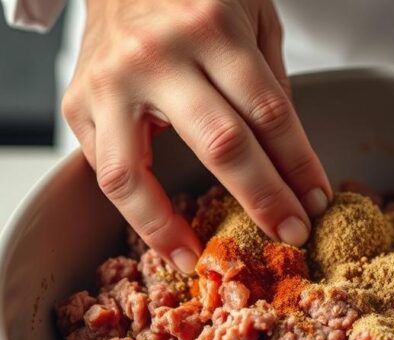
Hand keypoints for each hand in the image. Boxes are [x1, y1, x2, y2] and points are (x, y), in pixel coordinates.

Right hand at [61, 0, 330, 272]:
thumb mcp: (251, 14)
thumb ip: (268, 81)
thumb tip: (287, 160)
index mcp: (210, 26)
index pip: (268, 111)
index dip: (298, 163)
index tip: (317, 199)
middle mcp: (156, 56)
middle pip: (220, 144)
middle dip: (263, 198)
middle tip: (290, 234)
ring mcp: (109, 83)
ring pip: (133, 174)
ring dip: (170, 228)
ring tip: (200, 261)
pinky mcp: (75, 103)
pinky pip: (105, 171)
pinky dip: (134, 211)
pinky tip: (164, 237)